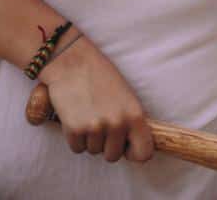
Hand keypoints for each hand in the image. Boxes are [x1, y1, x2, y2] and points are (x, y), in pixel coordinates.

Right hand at [39, 36, 153, 162]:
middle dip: (105, 143)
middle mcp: (117, 124)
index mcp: (135, 114)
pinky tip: (75, 116)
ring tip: (86, 113)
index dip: (134, 152)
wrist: (72, 60)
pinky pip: (77, 148)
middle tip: (99, 120)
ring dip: (89, 138)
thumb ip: (131, 120)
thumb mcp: (126, 94)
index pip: (144, 153)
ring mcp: (96, 128)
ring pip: (93, 151)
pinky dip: (74, 137)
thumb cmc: (99, 74)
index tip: (126, 146)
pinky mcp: (75, 129)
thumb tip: (132, 144)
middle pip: (113, 156)